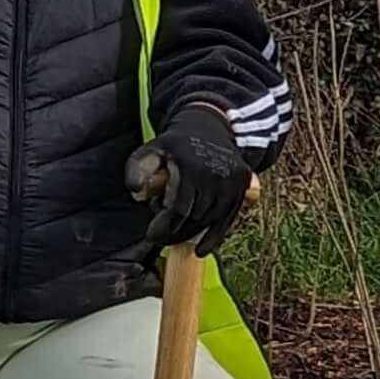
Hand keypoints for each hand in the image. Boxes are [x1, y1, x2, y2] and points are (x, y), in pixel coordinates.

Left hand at [124, 105, 253, 250]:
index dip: (165, 227)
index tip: (152, 236)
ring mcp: (232, 181)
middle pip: (195, 217)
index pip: (180, 209)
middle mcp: (216, 175)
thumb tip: (137, 191)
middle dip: (176, 230)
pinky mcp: (243, 187)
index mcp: (192, 167)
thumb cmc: (173, 145)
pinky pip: (229, 218)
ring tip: (175, 230)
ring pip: (210, 220)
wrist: (209, 127)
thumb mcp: (150, 150)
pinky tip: (201, 250)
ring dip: (191, 231)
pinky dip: (215, 237)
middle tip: (161, 236)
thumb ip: (138, 169)